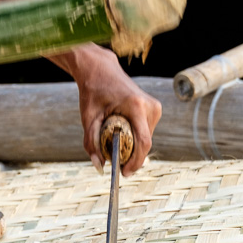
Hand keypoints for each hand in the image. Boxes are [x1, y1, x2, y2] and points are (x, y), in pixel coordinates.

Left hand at [73, 48, 161, 175]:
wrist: (100, 70)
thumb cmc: (93, 91)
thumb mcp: (88, 118)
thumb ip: (91, 142)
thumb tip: (99, 166)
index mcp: (136, 106)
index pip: (143, 141)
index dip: (136, 161)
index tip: (124, 172)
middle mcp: (150, 106)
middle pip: (145, 142)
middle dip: (131, 156)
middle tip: (115, 162)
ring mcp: (155, 107)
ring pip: (147, 138)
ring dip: (133, 146)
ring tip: (115, 143)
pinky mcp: (154, 108)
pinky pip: (146, 131)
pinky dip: (135, 137)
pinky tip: (122, 134)